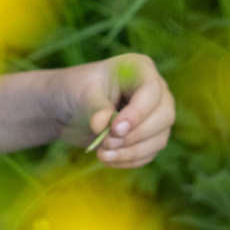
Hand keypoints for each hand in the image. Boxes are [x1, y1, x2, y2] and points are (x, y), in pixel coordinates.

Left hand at [58, 52, 173, 168]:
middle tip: (107, 142)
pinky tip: (107, 159)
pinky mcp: (147, 137)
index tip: (115, 129)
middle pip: (164, 116)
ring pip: (159, 138)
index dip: (138, 113)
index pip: (152, 91)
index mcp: (140, 69)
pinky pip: (148, 153)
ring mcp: (153, 115)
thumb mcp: (81, 93)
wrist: (64, 109)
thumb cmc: (74, 90)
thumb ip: (95, 107)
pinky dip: (129, 160)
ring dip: (132, 152)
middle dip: (136, 135)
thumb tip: (104, 125)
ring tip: (102, 154)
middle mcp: (154, 91)